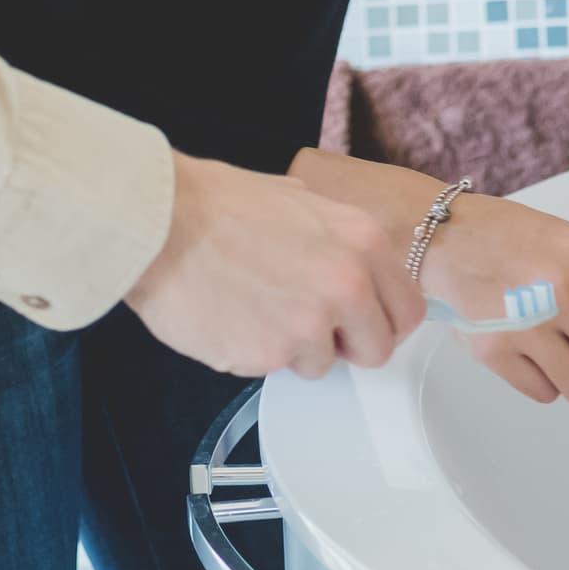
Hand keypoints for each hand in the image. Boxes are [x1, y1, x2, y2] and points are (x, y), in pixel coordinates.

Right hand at [125, 155, 424, 379]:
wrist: (161, 223)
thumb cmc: (217, 206)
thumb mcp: (300, 200)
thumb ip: (337, 238)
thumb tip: (349, 262)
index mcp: (363, 242)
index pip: (407, 310)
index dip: (381, 321)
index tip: (360, 322)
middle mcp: (347, 285)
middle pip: (376, 350)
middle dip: (346, 345)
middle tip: (309, 326)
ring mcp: (310, 324)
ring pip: (322, 365)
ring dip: (293, 349)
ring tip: (256, 309)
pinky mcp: (270, 355)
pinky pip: (274, 369)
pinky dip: (255, 352)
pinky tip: (232, 317)